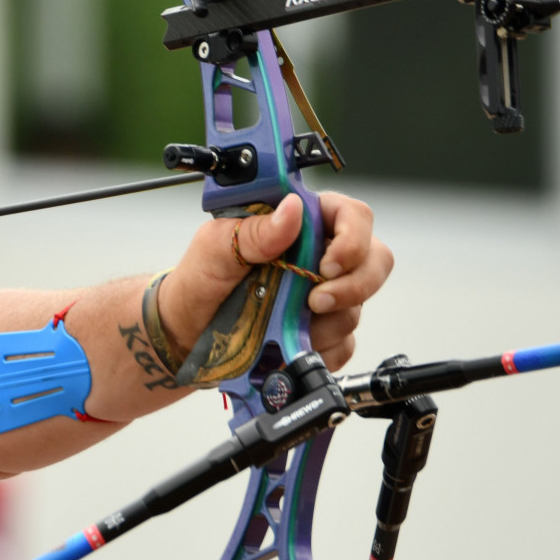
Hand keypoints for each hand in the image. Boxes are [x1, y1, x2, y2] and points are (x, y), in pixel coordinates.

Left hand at [158, 192, 393, 371]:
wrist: (185, 330)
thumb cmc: (199, 280)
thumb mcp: (215, 248)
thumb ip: (254, 230)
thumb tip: (292, 210)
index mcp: (300, 224)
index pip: (352, 216)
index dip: (353, 239)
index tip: (327, 265)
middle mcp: (320, 257)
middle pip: (374, 261)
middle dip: (353, 286)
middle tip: (314, 302)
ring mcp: (325, 296)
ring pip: (357, 308)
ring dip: (324, 323)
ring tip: (281, 324)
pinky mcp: (323, 333)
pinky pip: (344, 345)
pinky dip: (320, 350)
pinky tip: (288, 346)